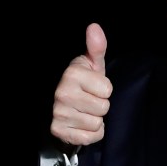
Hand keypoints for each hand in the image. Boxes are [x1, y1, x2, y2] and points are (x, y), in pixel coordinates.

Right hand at [50, 23, 111, 149]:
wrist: (63, 105)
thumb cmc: (83, 83)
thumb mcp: (92, 64)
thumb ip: (96, 47)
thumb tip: (94, 28)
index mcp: (72, 74)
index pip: (108, 90)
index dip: (104, 90)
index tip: (94, 87)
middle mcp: (63, 93)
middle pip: (103, 108)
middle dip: (100, 106)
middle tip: (89, 100)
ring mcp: (59, 113)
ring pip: (97, 123)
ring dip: (95, 120)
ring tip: (85, 111)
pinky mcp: (59, 131)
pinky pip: (90, 137)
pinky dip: (90, 134)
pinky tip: (81, 124)